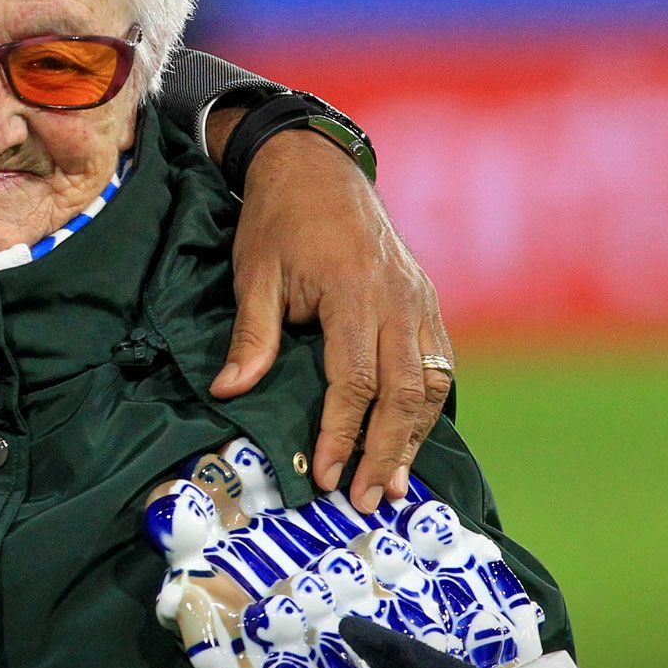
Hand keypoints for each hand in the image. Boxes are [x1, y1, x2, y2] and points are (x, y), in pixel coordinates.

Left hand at [207, 119, 450, 511]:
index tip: (327, 476)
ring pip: (431, 383)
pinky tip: (412, 437)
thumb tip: (228, 392)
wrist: (317, 167)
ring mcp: (419, 300)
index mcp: (354, 293)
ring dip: (414, 437)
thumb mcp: (255, 273)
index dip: (342, 434)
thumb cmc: (279, 219)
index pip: (354, 381)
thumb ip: (251, 336)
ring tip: (396, 484)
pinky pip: (439, 363)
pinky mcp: (426, 300)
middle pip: (404, 393)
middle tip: (369, 501)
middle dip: (387, 452)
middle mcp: (398, 300)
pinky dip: (429, 406)